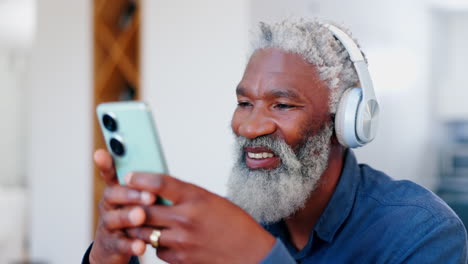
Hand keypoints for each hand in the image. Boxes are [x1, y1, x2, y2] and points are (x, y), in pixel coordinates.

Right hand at [89, 150, 156, 263]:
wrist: (115, 247)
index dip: (105, 163)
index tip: (101, 154)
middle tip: (149, 195)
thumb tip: (165, 174)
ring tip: (141, 216)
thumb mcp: (139, 199)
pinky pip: (120, 244)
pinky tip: (141, 245)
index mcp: (118, 189)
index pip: (110, 172)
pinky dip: (130, 244)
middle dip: (130, 193)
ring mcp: (109, 224)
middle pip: (113, 194)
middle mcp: (110, 204)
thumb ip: (147, 186)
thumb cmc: (135, 217)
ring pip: (114, 218)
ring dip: (128, 216)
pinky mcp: (112, 244)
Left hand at [123, 172, 275, 263]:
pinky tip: (164, 238)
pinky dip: (157, 244)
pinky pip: (157, 250)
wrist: (250, 254)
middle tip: (126, 201)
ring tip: (140, 220)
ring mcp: (181, 241)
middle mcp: (186, 218)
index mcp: (196, 198)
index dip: (140, 178)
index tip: (130, 176)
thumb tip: (160, 191)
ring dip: (140, 226)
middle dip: (132, 205)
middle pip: (144, 209)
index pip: (159, 183)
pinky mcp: (180, 259)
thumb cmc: (236, 225)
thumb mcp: (212, 200)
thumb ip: (186, 196)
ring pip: (145, 232)